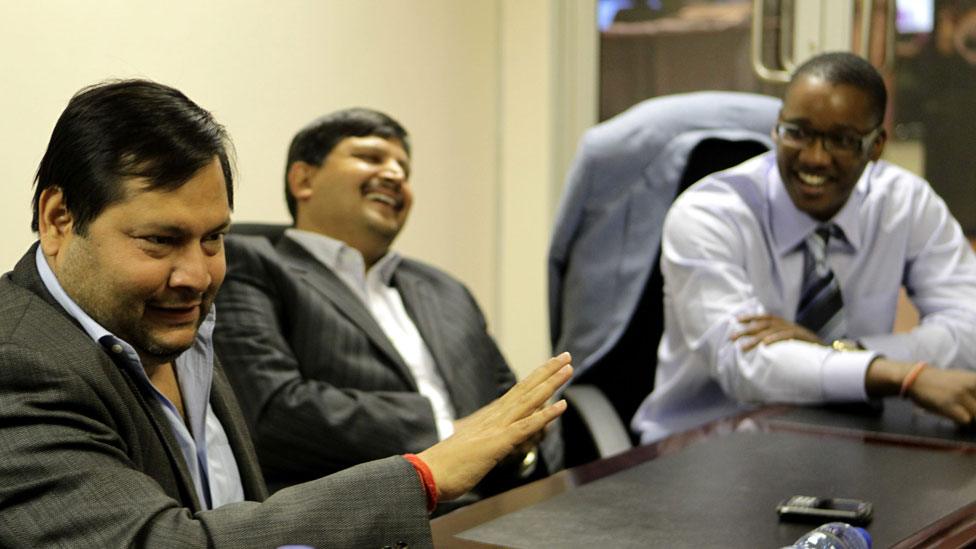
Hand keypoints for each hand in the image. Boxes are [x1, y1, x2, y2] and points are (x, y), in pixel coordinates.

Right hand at [418, 353, 571, 500]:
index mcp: (488, 419)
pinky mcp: (497, 442)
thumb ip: (483, 443)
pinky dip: (545, 415)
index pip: (517, 394)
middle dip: (547, 372)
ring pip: (529, 401)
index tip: (550, 367)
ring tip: (568, 370)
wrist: (427, 474)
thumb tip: (490, 444)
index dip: (535, 379)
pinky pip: (526, 426)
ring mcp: (496, 428)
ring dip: (550, 384)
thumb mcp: (470, 449)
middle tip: (566, 356)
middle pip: (526, 389)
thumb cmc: (446, 466)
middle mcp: (494, 417)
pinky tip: (562, 405)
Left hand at [731, 314, 822, 350]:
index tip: (736, 320)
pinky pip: (786, 336)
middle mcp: (788, 325)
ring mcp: (795, 330)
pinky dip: (775, 339)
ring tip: (742, 347)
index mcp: (784, 325)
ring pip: (771, 331)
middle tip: (731, 337)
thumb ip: (776, 340)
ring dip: (755, 338)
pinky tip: (764, 345)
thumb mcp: (789, 343)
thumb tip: (760, 345)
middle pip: (763, 324)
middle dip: (746, 330)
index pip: (765, 317)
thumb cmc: (807, 349)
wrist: (830, 353)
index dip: (751, 317)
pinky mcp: (802, 337)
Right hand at [866, 357, 975, 423]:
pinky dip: (960, 420)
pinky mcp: (949, 404)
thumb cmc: (941, 381)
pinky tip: (953, 415)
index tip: (972, 406)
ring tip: (959, 413)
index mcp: (975, 379)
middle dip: (974, 412)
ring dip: (969, 417)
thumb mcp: (963, 380)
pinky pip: (965, 420)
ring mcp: (960, 395)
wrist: (917, 378)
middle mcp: (970, 385)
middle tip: (965, 410)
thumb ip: (974, 390)